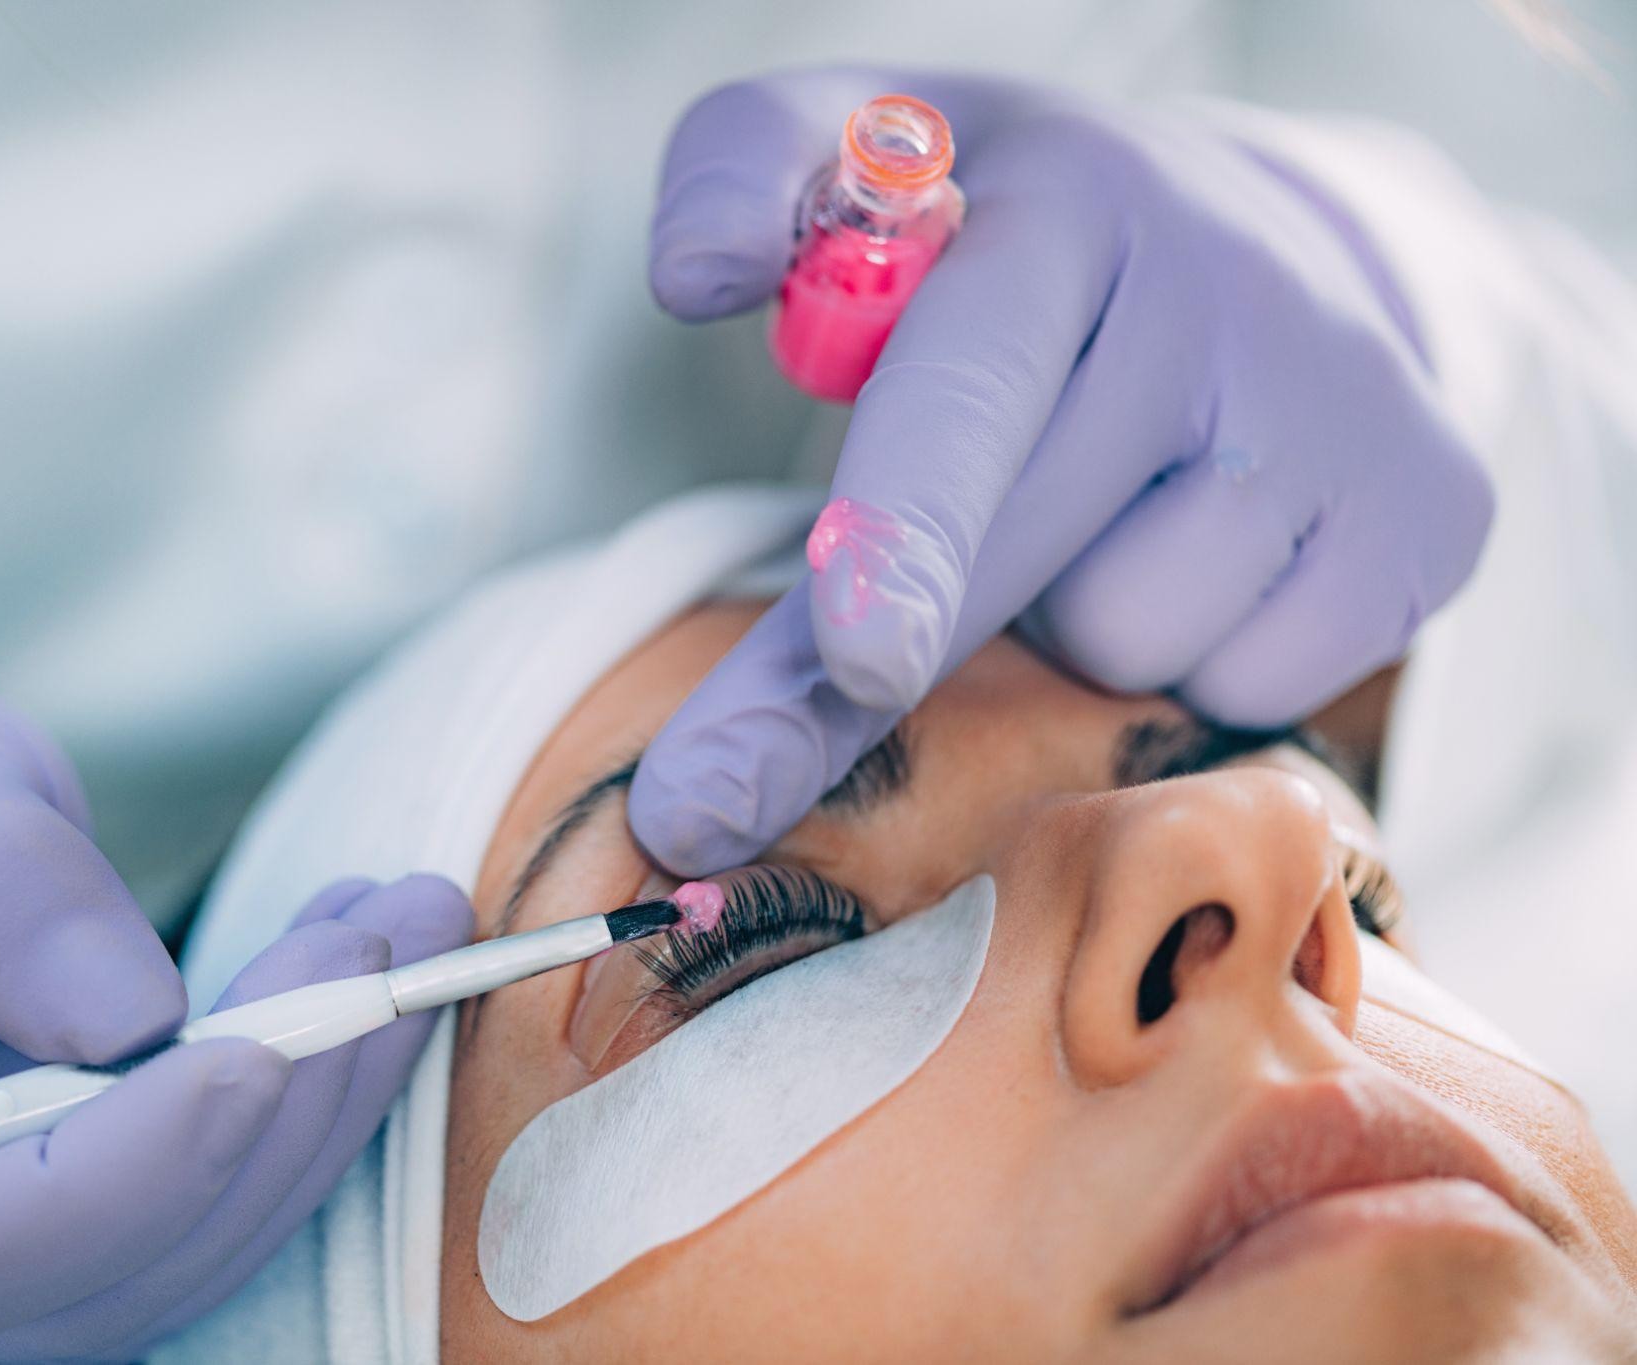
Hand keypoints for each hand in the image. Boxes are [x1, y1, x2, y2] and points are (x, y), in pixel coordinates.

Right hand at [0, 686, 470, 1361]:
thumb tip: (136, 1020)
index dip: (123, 1173)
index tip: (258, 1049)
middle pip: (97, 1268)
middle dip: (270, 1111)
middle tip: (387, 942)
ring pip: (183, 1252)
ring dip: (321, 1099)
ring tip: (406, 926)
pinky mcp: (65, 1236)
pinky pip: (207, 1207)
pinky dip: (305, 1099)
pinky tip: (365, 974)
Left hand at [630, 68, 1491, 872]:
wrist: (1276, 251)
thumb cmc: (1023, 237)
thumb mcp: (884, 154)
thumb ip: (756, 176)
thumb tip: (692, 271)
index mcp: (1069, 202)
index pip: (972, 382)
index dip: (908, 526)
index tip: (856, 657)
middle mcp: (1229, 289)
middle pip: (1023, 554)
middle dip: (860, 672)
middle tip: (737, 769)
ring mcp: (1353, 407)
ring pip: (1129, 637)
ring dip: (1065, 611)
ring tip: (1088, 505)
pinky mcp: (1435, 515)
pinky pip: (1245, 684)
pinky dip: (1186, 649)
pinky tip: (1193, 548)